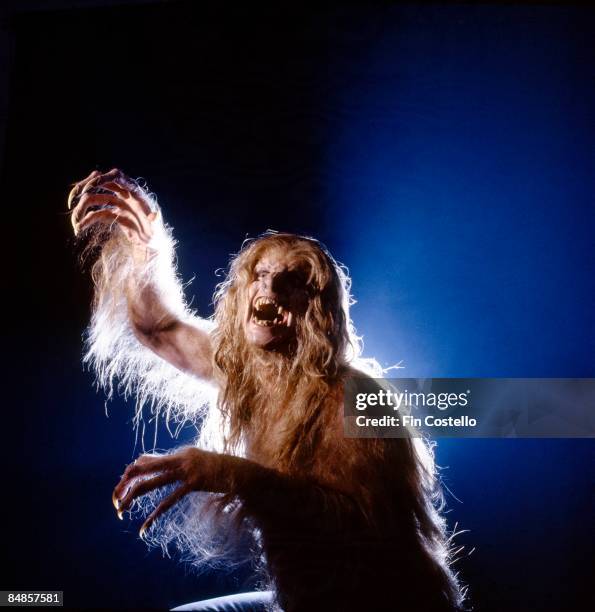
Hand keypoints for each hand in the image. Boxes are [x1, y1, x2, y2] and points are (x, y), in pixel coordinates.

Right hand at [68, 168, 157, 247]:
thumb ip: (156, 221)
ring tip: (76, 224)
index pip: (117, 177)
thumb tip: (155, 215)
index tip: (90, 187)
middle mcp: (125, 195)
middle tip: (74, 200)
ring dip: (82, 209)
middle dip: (86, 189)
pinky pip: (97, 213)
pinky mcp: (114, 215)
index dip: (102, 179)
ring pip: (95, 199)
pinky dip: (87, 220)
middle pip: (101, 184)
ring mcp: (118, 204)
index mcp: (135, 192)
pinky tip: (80, 228)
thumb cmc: (158, 235)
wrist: (154, 245)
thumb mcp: (158, 229)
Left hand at [112, 447, 228, 535]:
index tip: (122, 486)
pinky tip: (144, 526)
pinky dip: (154, 515)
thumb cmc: (218, 468)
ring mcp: (187, 470)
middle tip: (114, 500)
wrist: (240, 472)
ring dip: (132, 497)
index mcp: (179, 454)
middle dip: (125, 484)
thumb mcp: (195, 461)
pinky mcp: (194, 484)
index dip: (130, 473)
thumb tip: (156, 464)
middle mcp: (180, 458)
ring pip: (152, 483)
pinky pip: (168, 501)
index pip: (146, 461)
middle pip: (144, 468)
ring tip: (120, 510)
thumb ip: (175, 463)